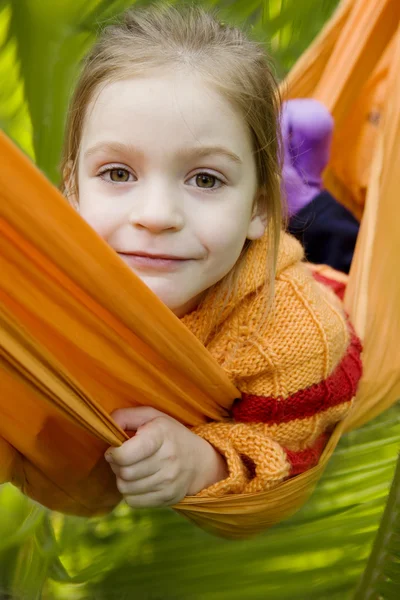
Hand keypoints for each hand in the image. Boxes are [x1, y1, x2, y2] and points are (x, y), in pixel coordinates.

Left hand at [105, 407, 227, 507]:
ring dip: (123, 479)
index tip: (115, 449)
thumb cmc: (168, 434)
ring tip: (133, 468)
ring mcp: (169, 481)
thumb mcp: (150, 416)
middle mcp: (168, 458)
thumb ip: (124, 416)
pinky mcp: (167, 497)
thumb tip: (106, 429)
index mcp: (161, 434)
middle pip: (124, 473)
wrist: (199, 461)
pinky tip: (140, 481)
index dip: (113, 454)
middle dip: (117, 466)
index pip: (126, 454)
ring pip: (126, 488)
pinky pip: (133, 501)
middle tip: (124, 458)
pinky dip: (131, 492)